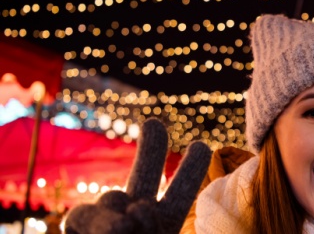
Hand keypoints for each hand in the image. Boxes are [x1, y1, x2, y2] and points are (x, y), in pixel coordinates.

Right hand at [64, 118, 211, 233]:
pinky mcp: (78, 228)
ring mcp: (108, 224)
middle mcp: (137, 221)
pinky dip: (93, 221)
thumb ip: (154, 224)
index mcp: (166, 223)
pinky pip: (81, 215)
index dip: (189, 169)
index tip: (200, 144)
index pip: (179, 193)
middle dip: (150, 150)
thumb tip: (137, 210)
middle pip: (143, 178)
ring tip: (126, 229)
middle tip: (153, 123)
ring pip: (113, 199)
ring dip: (118, 214)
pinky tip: (112, 229)